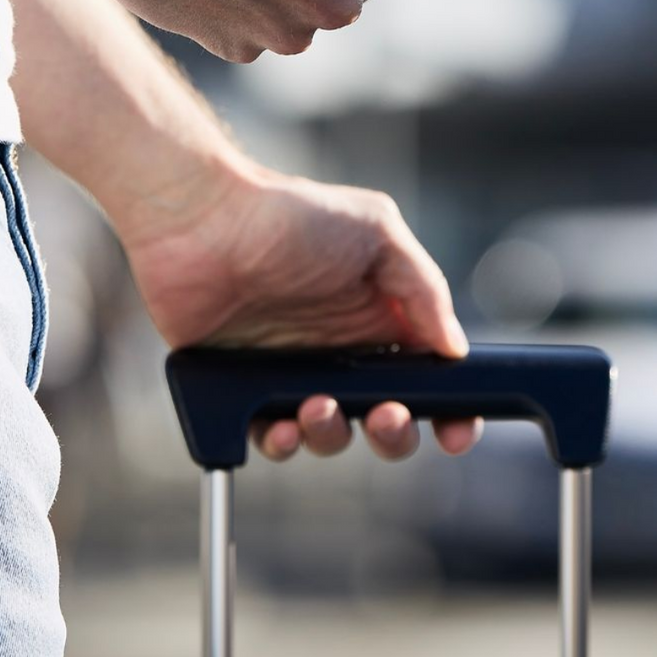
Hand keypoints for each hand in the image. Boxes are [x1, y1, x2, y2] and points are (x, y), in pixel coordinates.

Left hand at [120, 161, 481, 461]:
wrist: (201, 220)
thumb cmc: (289, 215)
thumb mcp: (377, 233)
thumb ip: (424, 289)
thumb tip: (454, 350)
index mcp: (382, 318)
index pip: (428, 377)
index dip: (450, 409)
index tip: (456, 431)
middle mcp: (343, 351)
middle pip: (388, 419)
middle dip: (395, 434)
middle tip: (386, 416)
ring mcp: (294, 373)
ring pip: (332, 435)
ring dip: (334, 435)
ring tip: (318, 407)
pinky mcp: (245, 387)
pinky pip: (271, 434)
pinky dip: (281, 441)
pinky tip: (278, 424)